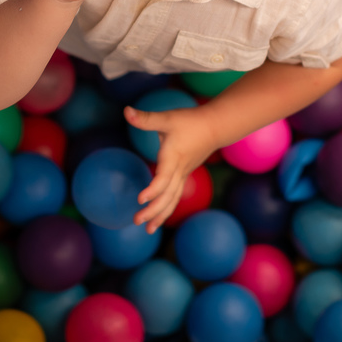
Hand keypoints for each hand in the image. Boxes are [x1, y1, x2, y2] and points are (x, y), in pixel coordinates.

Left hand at [124, 105, 218, 232]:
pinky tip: (158, 218)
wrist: (215, 126)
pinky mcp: (184, 175)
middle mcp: (179, 170)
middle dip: (153, 210)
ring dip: (160, 215)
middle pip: (168, 196)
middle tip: (136, 221)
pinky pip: (175, 196)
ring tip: (148, 230)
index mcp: (173, 157)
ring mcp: (183, 175)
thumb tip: (126, 111)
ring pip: (173, 200)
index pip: (163, 178)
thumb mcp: (167, 118)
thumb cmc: (190, 121)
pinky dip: (167, 208)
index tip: (140, 199)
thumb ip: (146, 118)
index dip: (153, 189)